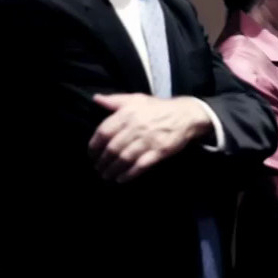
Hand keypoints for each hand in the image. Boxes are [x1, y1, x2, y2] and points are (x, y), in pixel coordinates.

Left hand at [89, 94, 212, 182]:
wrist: (186, 115)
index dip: (94, 145)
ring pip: (124, 159)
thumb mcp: (137, 99)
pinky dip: (129, 174)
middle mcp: (136, 127)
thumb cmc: (158, 108)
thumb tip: (95, 98)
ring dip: (112, 170)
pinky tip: (121, 179)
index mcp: (128, 113)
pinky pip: (140, 166)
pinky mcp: (159, 152)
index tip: (91, 154)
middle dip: (102, 161)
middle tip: (97, 168)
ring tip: (106, 175)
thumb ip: (115, 100)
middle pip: (112, 148)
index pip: (104, 131)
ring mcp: (148, 141)